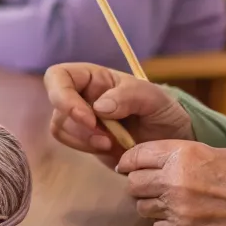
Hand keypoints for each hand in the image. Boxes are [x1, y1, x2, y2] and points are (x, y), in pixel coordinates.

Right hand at [44, 63, 193, 167]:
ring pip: (60, 126)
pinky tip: (111, 149)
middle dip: (79, 125)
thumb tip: (99, 106)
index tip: (90, 118)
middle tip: (106, 139)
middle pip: (56, 104)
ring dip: (84, 139)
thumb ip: (129, 96)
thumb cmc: (162, 111)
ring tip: (113, 144)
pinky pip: (70, 143)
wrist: (169, 140)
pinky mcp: (83, 138)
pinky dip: (86, 148)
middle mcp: (81, 94)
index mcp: (94, 77)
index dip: (64, 96)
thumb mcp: (154, 99)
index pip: (59, 76)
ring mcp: (80, 117)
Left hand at [118, 140, 225, 225]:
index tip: (127, 166)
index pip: (137, 156)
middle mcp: (175, 182)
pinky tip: (183, 221)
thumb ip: (182, 157)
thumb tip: (155, 162)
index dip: (129, 161)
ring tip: (172, 203)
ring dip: (153, 206)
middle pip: (134, 185)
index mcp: (183, 155)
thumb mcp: (215, 153)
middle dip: (139, 185)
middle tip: (151, 187)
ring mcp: (180, 212)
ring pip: (144, 209)